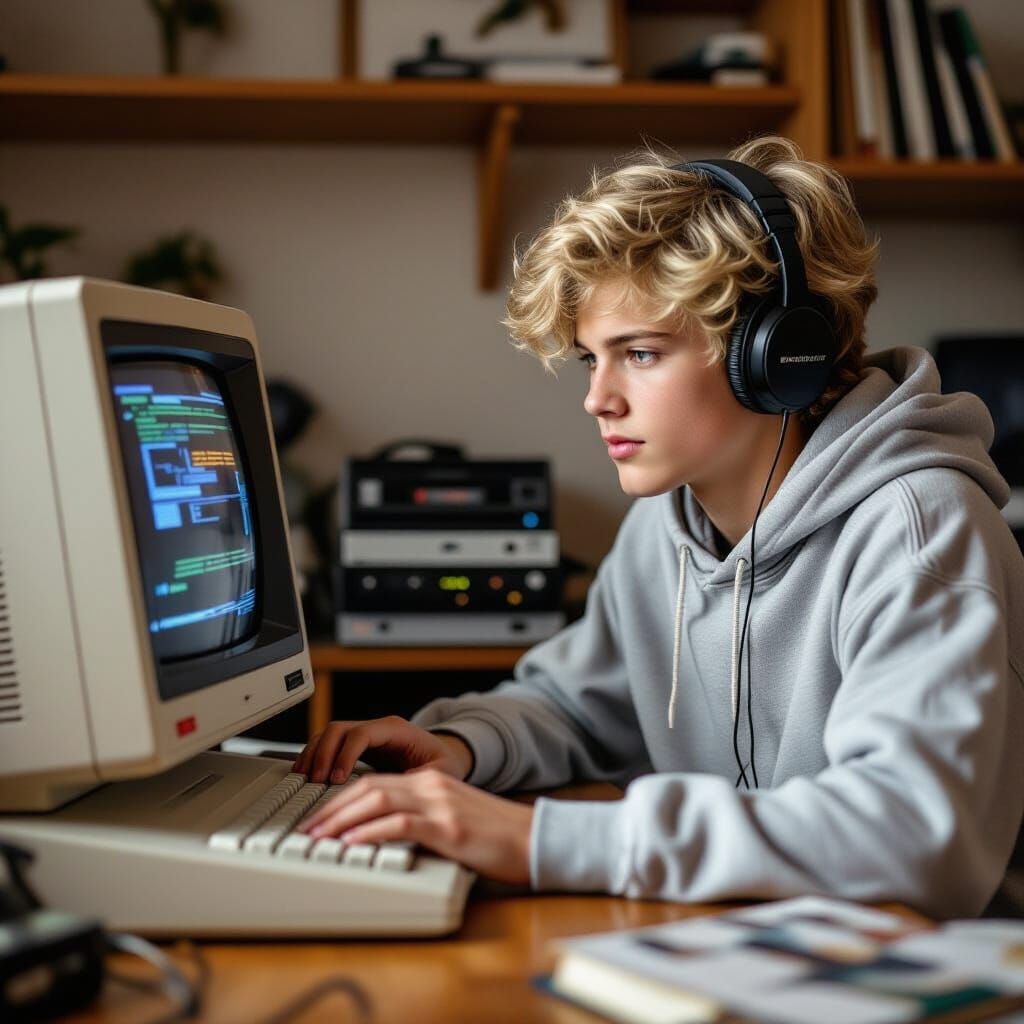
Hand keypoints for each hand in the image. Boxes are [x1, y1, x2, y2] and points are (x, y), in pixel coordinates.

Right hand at [292, 716, 473, 783]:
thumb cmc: (444, 762)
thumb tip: (400, 790)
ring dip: (314, 755)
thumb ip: (422, 778)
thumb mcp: (441, 770)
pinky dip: (314, 758)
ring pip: (328, 735)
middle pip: (339, 729)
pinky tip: (307, 775)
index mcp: (396, 730)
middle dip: (323, 753)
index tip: (338, 779)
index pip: (361, 734)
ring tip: (306, 779)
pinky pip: (327, 745)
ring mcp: (364, 736)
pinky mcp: (356, 749)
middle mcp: (377, 729)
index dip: (346, 755)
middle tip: (316, 780)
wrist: (445, 757)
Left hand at [298, 769, 534, 884]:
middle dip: (333, 807)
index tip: (320, 819)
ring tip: (320, 836)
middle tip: (308, 829)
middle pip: (369, 787)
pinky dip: (370, 831)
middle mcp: (432, 786)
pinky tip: (352, 842)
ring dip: (342, 818)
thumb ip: (424, 820)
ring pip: (377, 799)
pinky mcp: (448, 827)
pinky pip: (399, 824)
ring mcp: (440, 804)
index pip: (375, 783)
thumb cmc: (500, 838)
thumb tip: (386, 837)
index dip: (342, 799)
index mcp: (433, 783)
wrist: (537, 839)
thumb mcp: (456, 820)